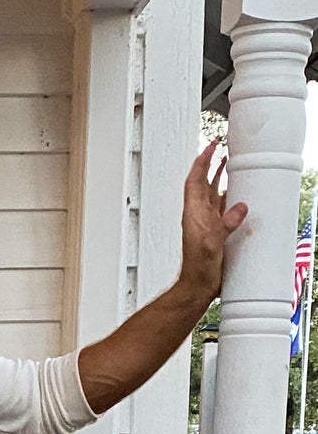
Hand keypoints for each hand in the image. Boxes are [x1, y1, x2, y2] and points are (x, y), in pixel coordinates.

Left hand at [179, 138, 248, 303]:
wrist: (198, 287)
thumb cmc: (198, 269)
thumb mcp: (212, 244)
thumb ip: (225, 225)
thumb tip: (239, 207)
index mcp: (193, 214)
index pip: (194, 181)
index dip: (201, 162)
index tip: (209, 146)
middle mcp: (199, 216)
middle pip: (204, 182)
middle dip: (211, 164)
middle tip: (220, 147)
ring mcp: (207, 223)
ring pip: (213, 193)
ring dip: (220, 177)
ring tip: (228, 162)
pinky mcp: (215, 232)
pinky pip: (222, 208)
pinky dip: (229, 196)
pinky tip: (236, 192)